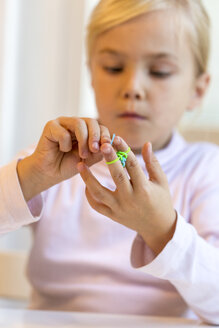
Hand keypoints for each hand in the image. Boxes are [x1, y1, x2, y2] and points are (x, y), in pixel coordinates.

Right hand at [17, 117, 110, 200]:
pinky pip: (63, 132)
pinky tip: (62, 150)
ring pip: (79, 123)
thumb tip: (111, 144)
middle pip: (91, 121)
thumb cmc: (69, 165)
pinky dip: (65, 144)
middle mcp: (75, 123)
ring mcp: (63, 123)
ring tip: (82, 155)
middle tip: (95, 149)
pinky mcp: (51, 126)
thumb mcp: (89, 160)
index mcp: (87, 130)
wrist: (50, 173)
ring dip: (83, 140)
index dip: (105, 136)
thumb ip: (99, 151)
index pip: (100, 127)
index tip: (107, 147)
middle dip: (95, 136)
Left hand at [77, 136, 176, 254]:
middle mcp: (131, 199)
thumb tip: (146, 143)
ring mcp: (120, 209)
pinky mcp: (113, 216)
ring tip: (80, 164)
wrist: (157, 227)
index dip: (125, 150)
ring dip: (88, 178)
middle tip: (101, 144)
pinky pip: (97, 206)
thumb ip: (153, 163)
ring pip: (100, 193)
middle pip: (117, 176)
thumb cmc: (160, 200)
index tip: (117, 138)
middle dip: (108, 159)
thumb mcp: (161, 181)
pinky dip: (89, 196)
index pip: (133, 165)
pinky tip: (86, 184)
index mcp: (144, 189)